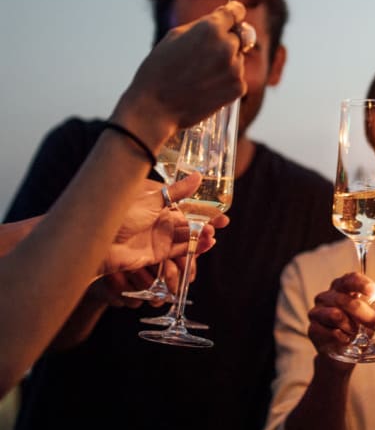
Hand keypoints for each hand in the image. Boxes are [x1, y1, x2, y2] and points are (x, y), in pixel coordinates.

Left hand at [101, 173, 226, 277]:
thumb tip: (198, 176)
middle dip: (205, 225)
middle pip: (189, 224)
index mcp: (158, 205)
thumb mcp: (152, 199)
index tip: (222, 214)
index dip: (205, 211)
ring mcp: (158, 238)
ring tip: (213, 236)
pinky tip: (205, 245)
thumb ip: (177, 191)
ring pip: (186, 237)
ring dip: (200, 237)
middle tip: (220, 225)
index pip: (187, 208)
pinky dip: (193, 248)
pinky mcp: (156, 254)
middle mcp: (160, 222)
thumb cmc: (120, 215)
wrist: (98, 241)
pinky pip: (178, 250)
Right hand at [114, 2, 248, 147]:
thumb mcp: (174, 36)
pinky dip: (225, 81)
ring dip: (225, 63)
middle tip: (203, 56)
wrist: (155, 108)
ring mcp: (235, 68)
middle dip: (226, 42)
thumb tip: (224, 19)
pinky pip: (237, 78)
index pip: (237, 11)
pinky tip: (206, 87)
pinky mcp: (239, 88)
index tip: (235, 15)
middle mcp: (227, 46)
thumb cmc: (159, 70)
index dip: (235, 12)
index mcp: (210, 28)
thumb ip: (202, 25)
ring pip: (237, 59)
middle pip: (238, 37)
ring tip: (199, 75)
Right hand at [307, 272, 374, 360]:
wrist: (344, 350)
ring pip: (336, 315)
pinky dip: (343, 338)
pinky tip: (347, 340)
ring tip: (357, 333)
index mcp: (341, 287)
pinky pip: (330, 332)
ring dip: (351, 326)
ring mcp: (317, 312)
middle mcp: (326, 296)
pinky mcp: (313, 329)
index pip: (350, 279)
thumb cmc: (357, 326)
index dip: (362, 284)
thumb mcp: (369, 314)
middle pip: (345, 300)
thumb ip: (372, 304)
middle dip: (364, 314)